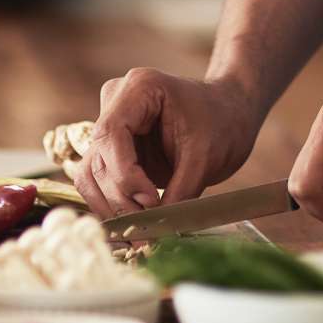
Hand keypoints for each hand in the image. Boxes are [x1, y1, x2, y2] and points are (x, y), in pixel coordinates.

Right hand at [69, 69, 260, 217]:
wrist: (230, 114)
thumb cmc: (223, 123)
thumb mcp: (206, 157)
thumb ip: (179, 192)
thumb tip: (155, 230)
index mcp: (139, 88)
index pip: (111, 133)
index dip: (124, 174)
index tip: (151, 201)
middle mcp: (116, 103)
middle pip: (98, 158)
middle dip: (121, 199)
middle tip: (147, 231)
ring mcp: (112, 127)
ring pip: (91, 175)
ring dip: (111, 208)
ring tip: (140, 235)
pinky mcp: (113, 151)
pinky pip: (99, 182)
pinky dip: (112, 208)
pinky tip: (132, 229)